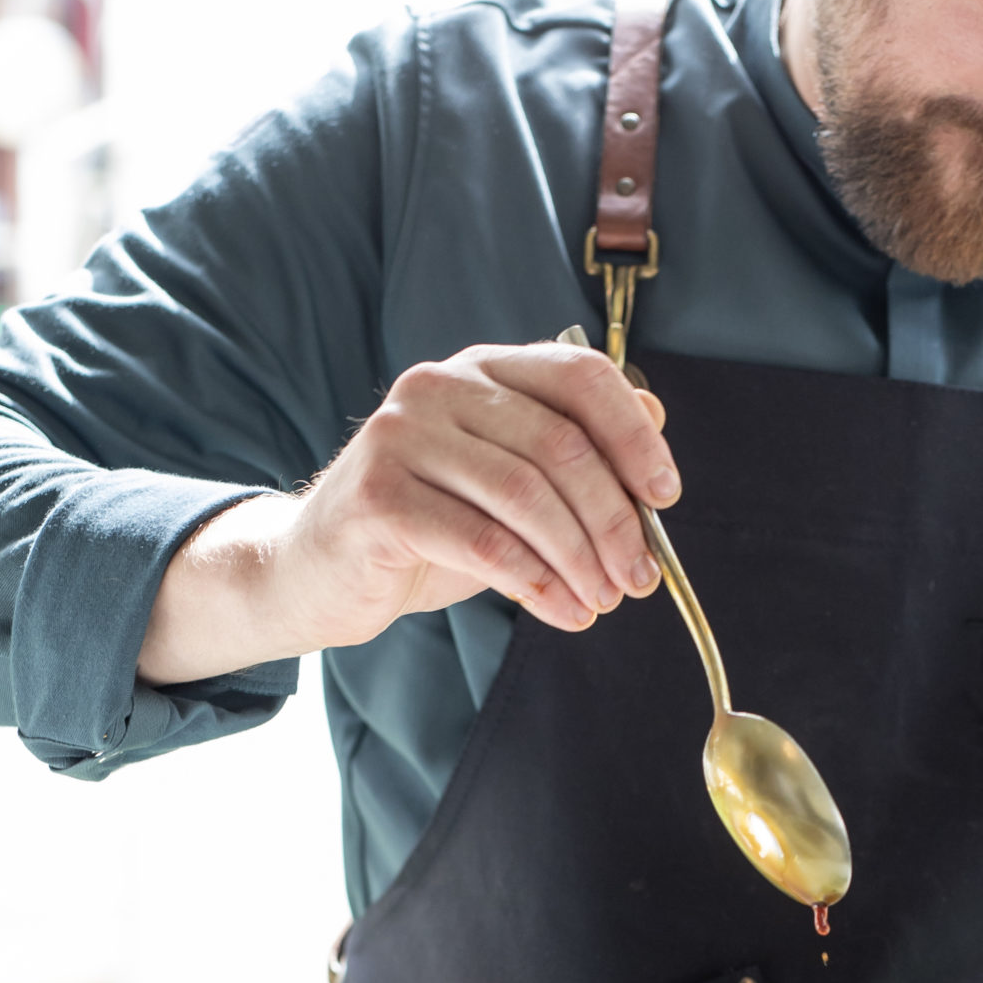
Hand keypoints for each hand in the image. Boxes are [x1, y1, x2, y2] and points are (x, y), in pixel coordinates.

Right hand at [139, 341, 678, 683]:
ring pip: (525, 497)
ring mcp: (401, 435)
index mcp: (482, 370)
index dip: (634, 436)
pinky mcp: (377, 495)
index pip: (580, 375)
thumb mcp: (507, 486)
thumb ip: (572, 451)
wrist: (317, 573)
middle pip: (560, 445)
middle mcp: (439, 385)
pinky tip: (562, 612)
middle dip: (614, 521)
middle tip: (639, 579)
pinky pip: (482, 542)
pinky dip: (536, 583)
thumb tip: (656, 422)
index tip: (665, 498)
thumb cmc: (426, 529)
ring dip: (580, 559)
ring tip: (602, 603)